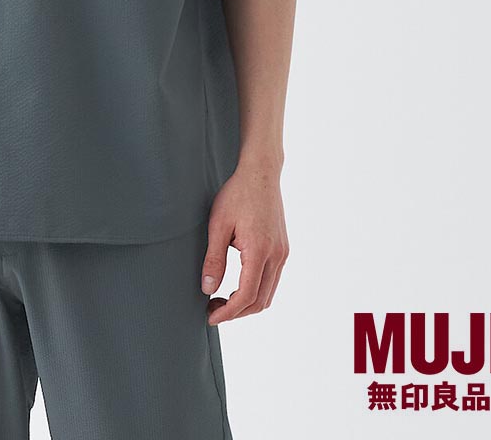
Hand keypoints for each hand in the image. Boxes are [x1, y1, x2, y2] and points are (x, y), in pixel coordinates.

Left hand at [200, 162, 288, 324]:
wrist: (260, 173)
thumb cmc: (236, 195)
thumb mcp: (218, 225)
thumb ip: (213, 259)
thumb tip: (207, 290)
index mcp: (260, 251)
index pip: (246, 296)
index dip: (228, 312)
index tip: (210, 317)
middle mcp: (277, 256)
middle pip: (260, 301)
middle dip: (236, 312)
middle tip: (211, 310)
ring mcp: (283, 253)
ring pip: (268, 294)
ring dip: (246, 304)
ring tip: (221, 300)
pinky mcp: (283, 249)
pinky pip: (272, 280)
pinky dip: (255, 291)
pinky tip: (236, 286)